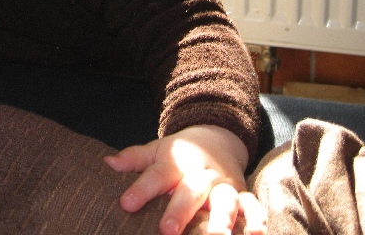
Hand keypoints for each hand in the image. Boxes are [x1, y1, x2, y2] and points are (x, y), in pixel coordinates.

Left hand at [103, 125, 266, 234]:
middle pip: (191, 190)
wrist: (218, 138)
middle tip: (167, 231)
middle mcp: (202, 174)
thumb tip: (106, 162)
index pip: (157, 175)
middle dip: (180, 211)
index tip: (126, 204)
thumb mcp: (157, 151)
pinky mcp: (243, 194)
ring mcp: (224, 184)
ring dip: (222, 219)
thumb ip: (134, 159)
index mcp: (177, 163)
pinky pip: (253, 206)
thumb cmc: (180, 154)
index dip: (141, 189)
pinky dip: (257, 219)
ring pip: (225, 200)